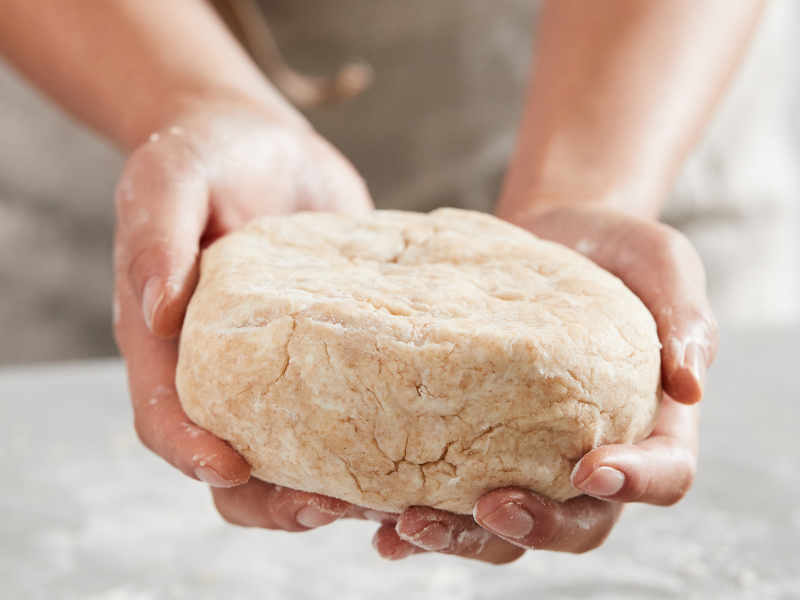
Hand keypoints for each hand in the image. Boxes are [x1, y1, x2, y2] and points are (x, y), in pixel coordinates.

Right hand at [113, 99, 372, 530]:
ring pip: (297, 452)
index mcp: (168, 341)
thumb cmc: (206, 156)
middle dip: (272, 497)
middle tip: (329, 503)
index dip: (190, 452)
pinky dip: (377, 437)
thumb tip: (157, 311)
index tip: (230, 468)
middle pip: (233, 461)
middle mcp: (224, 369)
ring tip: (386, 494)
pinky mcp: (335, 351)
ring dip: (332, 483)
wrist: (264, 144)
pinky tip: (423, 440)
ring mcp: (281, 367)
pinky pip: (351, 406)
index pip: (165, 416)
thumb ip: (156, 238)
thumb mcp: (171, 177)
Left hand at [372, 203, 717, 562]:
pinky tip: (374, 517)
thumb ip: (685, 314)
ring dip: (462, 537)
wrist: (552, 237)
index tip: (593, 468)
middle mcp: (589, 456)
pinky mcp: (477, 443)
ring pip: (506, 524)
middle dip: (535, 527)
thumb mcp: (662, 265)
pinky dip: (418, 511)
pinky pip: (452, 490)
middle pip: (576, 522)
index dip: (634, 483)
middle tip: (490, 511)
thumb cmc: (616, 253)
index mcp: (651, 425)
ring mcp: (530, 457)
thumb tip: (691, 383)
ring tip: (410, 527)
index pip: (664, 475)